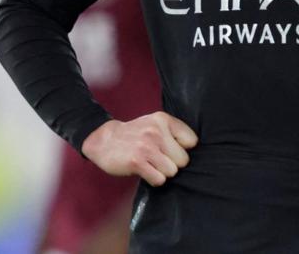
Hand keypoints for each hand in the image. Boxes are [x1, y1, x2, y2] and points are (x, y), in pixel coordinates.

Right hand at [81, 112, 198, 186]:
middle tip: (157, 159)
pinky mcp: (136, 162)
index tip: (170, 149)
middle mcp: (156, 131)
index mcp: (163, 120)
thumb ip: (173, 131)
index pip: (192, 141)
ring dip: (162, 172)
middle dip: (172, 163)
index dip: (182, 149)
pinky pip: (159, 180)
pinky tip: (144, 170)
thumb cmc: (134, 135)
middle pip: (183, 160)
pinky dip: (153, 179)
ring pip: (172, 172)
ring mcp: (146, 147)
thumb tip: (195, 150)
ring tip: (150, 164)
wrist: (103, 140)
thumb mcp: (154, 123)